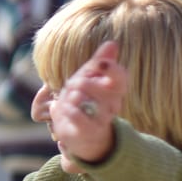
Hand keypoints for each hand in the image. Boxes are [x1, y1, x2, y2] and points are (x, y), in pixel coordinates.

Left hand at [44, 41, 126, 167]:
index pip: (121, 77)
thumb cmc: (86, 104)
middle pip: (100, 87)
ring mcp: (100, 120)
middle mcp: (112, 106)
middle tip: (72, 83)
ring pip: (86, 100)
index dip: (112, 69)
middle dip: (82, 81)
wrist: (83, 137)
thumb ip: (99, 63)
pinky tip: (60, 106)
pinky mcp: (86, 132)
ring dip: (72, 95)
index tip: (101, 63)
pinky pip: (77, 116)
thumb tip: (112, 43)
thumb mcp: (90, 82)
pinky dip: (66, 109)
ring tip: (68, 97)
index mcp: (114, 92)